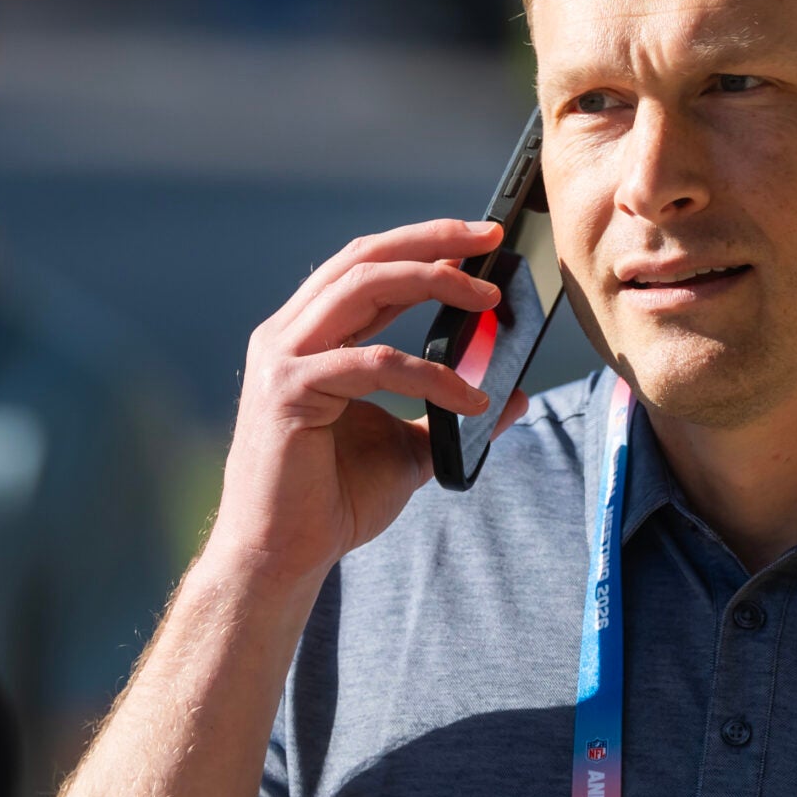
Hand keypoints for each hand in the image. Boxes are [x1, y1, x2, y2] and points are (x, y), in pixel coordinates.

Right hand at [200, 219, 525, 589]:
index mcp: (310, 337)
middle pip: (364, 258)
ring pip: (362, 287)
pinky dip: (428, 375)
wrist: (283, 556)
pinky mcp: (288, 390)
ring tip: (490, 301)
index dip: (423, 244)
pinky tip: (469, 399)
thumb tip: (513, 395)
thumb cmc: (333, 501)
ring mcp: (283, 358)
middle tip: (490, 240)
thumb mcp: (410, 449)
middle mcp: (289, 335)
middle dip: (432, 241)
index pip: (368, 267)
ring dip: (433, 282)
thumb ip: (450, 414)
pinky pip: (372, 363)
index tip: (481, 240)